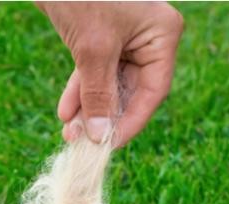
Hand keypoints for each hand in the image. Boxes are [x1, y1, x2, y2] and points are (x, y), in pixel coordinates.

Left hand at [38, 1, 183, 147]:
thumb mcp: (92, 49)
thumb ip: (98, 94)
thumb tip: (101, 136)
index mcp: (162, 34)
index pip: (153, 90)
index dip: (132, 121)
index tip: (109, 144)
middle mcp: (148, 37)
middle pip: (130, 90)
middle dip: (104, 117)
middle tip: (79, 141)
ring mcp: (123, 37)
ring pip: (109, 84)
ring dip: (89, 109)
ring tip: (68, 131)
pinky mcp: (99, 37)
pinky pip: (94, 72)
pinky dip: (79, 91)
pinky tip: (65, 112)